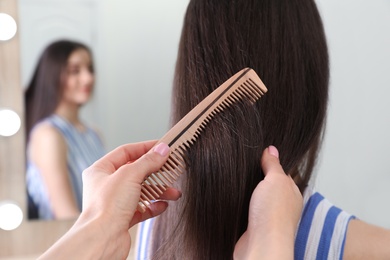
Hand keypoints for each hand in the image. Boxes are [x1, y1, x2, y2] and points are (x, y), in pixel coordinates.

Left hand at [39, 141, 180, 259]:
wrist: (102, 240)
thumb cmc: (106, 207)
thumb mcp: (130, 175)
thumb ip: (148, 161)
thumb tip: (162, 149)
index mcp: (100, 170)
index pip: (126, 152)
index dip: (145, 148)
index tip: (162, 147)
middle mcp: (106, 185)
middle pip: (136, 171)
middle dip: (156, 171)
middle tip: (171, 167)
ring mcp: (114, 202)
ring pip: (141, 191)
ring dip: (159, 191)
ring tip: (174, 192)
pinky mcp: (122, 218)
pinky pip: (142, 208)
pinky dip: (154, 206)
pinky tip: (163, 205)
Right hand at [234, 146, 302, 259]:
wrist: (261, 245)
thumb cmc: (273, 215)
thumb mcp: (276, 180)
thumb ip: (273, 164)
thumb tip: (271, 149)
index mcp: (291, 193)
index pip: (282, 173)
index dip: (270, 163)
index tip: (258, 152)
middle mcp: (281, 206)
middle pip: (268, 185)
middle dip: (256, 177)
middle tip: (243, 165)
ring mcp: (267, 216)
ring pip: (256, 198)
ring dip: (247, 191)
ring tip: (236, 179)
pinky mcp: (252, 226)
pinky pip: (246, 209)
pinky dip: (240, 204)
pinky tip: (234, 198)